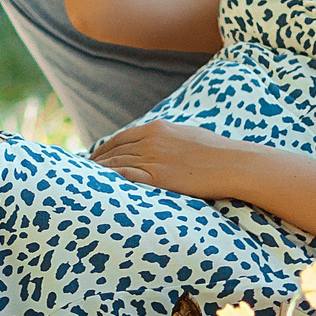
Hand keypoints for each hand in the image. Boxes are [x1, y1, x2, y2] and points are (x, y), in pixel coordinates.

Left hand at [90, 120, 260, 200]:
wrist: (233, 163)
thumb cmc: (218, 152)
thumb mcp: (188, 136)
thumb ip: (169, 138)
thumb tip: (162, 143)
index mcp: (158, 128)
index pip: (121, 138)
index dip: (105, 149)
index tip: (95, 158)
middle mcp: (151, 140)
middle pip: (113, 150)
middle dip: (96, 161)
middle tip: (82, 173)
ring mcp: (153, 158)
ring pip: (116, 163)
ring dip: (98, 173)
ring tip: (84, 183)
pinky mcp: (158, 177)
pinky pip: (125, 177)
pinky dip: (109, 181)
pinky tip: (100, 188)